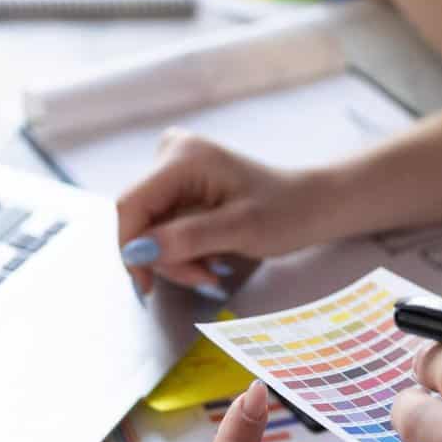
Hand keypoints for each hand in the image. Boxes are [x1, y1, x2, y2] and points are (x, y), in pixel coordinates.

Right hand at [117, 130, 324, 298]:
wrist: (311, 204)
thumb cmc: (286, 212)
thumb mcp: (240, 230)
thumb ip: (187, 239)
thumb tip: (137, 251)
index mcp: (184, 157)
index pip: (130, 206)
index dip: (129, 249)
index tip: (147, 288)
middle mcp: (172, 154)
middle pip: (139, 220)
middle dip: (166, 258)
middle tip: (205, 278)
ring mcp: (173, 168)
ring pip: (149, 228)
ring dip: (176, 259)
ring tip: (213, 269)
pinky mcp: (178, 184)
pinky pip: (162, 226)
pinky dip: (182, 250)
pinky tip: (209, 256)